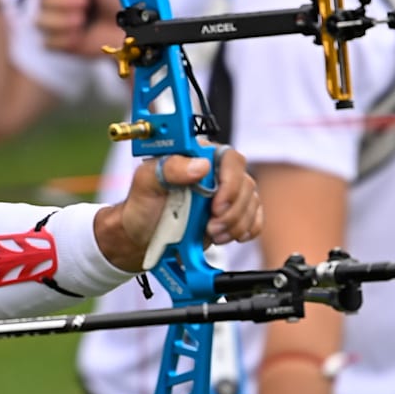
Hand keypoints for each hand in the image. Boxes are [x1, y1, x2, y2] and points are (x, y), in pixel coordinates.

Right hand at [33, 0, 126, 59]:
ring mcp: (52, 22)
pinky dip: (67, 38)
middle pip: (38, 0)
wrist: (128, 28)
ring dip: (64, 20)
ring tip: (83, 18)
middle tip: (86, 1)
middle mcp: (52, 0)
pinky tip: (81, 35)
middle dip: (63, 1)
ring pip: (40, 21)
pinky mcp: (56, 43)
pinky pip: (49, 41)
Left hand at [94, 151, 261, 267]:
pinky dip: (247, 229)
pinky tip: (232, 236)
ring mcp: (226, 194)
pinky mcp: (232, 214)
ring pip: (251, 204)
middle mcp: (216, 172)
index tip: (216, 206)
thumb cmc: (141, 206)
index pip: (230, 159)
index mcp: (197, 156)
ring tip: (213, 235)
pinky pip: (254, 219)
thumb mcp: (146, 182)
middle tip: (211, 227)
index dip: (230, 183)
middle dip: (232, 211)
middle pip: (245, 184)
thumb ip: (169, 168)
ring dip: (236, 224)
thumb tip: (200, 165)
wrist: (140, 237)